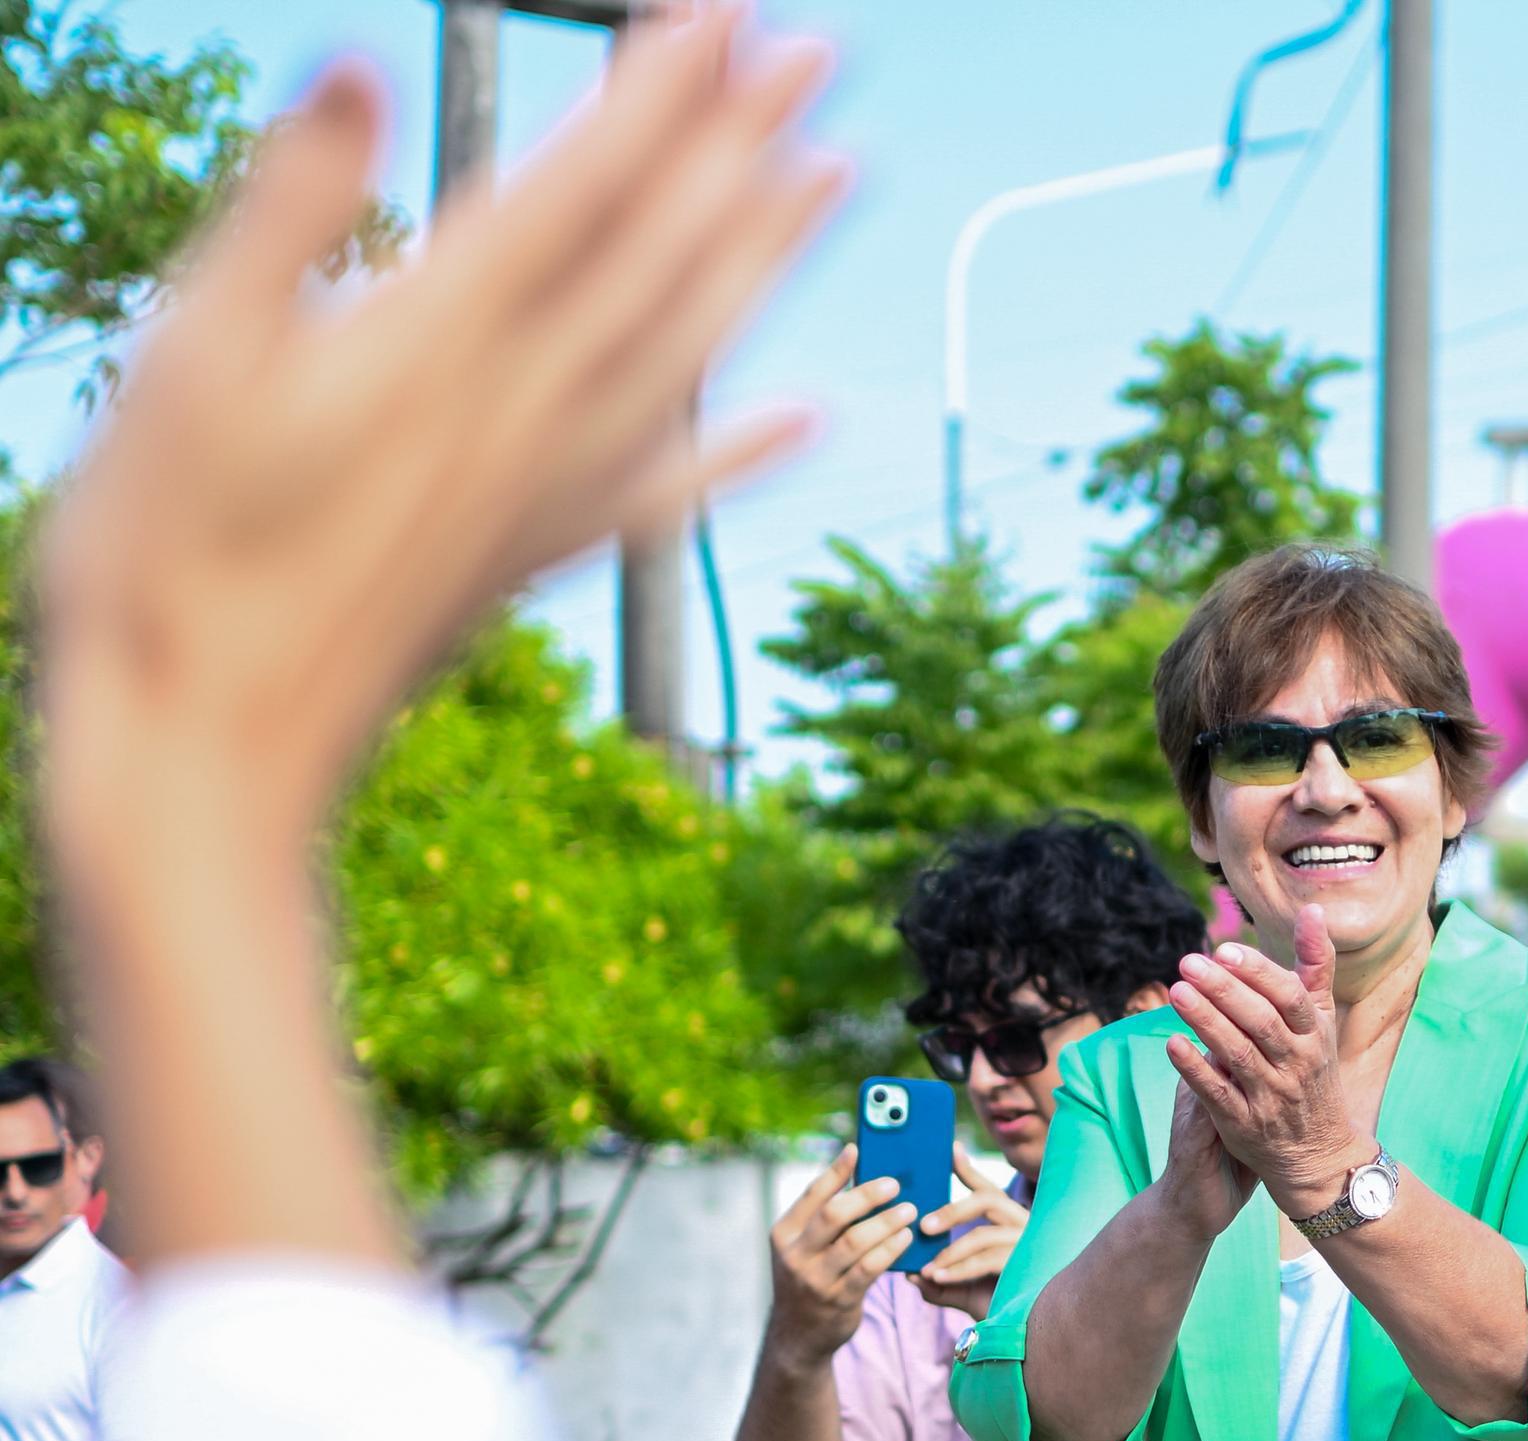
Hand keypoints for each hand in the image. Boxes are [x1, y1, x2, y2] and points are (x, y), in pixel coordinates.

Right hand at [32, 11, 841, 885]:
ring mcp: (540, 487)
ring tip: (838, 173)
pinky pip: (666, 485)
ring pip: (687, 346)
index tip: (731, 15)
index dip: (664, 92)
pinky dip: (743, 445)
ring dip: (766, 254)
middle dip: (742, 141)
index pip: (584, 185)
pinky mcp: (531, 554)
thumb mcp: (187, 353)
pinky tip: (811, 416)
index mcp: (437, 339)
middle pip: (662, 250)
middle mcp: (522, 407)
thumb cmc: (164, 549)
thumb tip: (358, 73)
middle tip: (821, 53)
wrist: (205, 754)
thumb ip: (288, 208)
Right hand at [761, 1144, 911, 1359]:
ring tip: (910, 1210)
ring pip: (856, 1241)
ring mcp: (816, 1278)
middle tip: (895, 1184)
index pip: (811, 1194)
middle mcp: (795, 1254)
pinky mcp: (839, 1299)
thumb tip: (858, 1176)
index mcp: (784, 1233)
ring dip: (887, 1222)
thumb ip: (823, 1218)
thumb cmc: (811, 1277)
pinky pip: (870, 1268)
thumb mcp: (803, 1247)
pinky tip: (907, 1238)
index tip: (857, 1149)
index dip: (835, 1170)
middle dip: (867, 1195)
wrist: (799, 1333)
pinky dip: (891, 1249)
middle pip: (834, 1214)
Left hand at [910, 1149, 1026, 1320]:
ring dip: (951, 1251)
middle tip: (923, 1226)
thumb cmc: (997, 1303)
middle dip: (952, 1210)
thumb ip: (938, 1281)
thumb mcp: (961, 1289)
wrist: (1026, 1334)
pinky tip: (939, 1277)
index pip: (987, 1189)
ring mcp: (1030, 1243)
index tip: (949, 1150)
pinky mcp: (1030, 1264)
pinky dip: (960, 1268)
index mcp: (1008, 1222)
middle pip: (987, 1200)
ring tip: (928, 1268)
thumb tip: (909, 1274)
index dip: (968, 1169)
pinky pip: (989, 1259)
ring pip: (984, 1234)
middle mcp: (1023, 1225)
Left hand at [1164, 901, 1369, 1218]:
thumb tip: (1314, 910)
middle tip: (1188, 963)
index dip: (1258, 973)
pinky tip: (1171, 1044)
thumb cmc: (1314, 1074)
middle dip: (1225, 991)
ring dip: (1206, 1022)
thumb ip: (1315, 968)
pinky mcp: (1245, 1124)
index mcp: (1315, 1036)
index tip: (1226, 950)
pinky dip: (1195, 1069)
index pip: (1290, 998)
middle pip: (1261, 1023)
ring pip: (1238, 1055)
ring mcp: (1271, 1096)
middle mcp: (1296, 1065)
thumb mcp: (1322, 1021)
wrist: (1320, 1154)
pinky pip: (1218, 1094)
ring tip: (1174, 992)